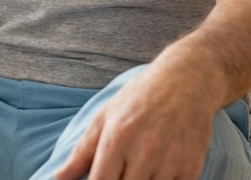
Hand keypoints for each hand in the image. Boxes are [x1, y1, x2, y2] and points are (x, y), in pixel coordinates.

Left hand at [55, 66, 216, 179]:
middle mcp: (144, 152)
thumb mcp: (106, 116)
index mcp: (117, 138)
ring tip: (135, 171)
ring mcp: (170, 162)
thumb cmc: (140, 97)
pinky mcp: (191, 168)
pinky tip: (155, 175)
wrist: (187, 80)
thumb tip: (59, 177)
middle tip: (117, 173)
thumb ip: (82, 151)